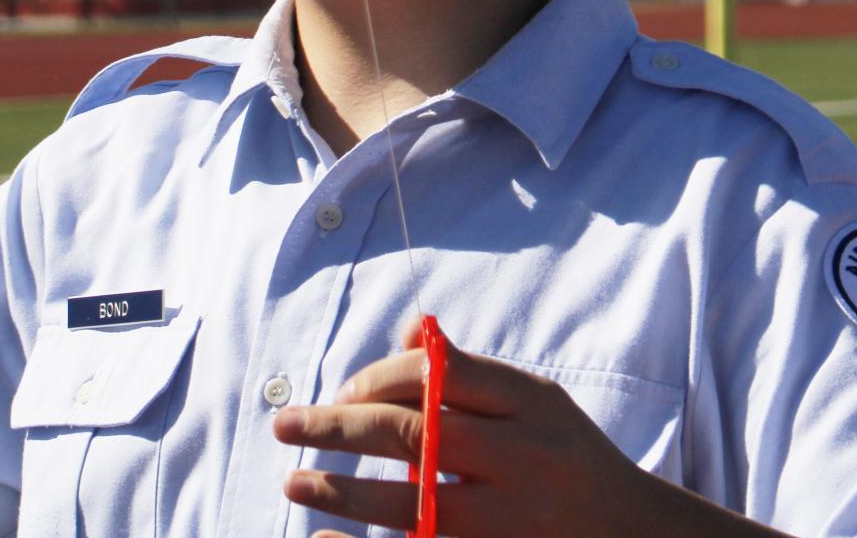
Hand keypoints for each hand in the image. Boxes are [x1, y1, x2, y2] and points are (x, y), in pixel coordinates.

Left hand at [273, 321, 780, 537]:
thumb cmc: (570, 460)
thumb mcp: (538, 404)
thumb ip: (474, 376)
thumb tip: (407, 338)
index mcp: (534, 404)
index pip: (441, 373)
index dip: (380, 378)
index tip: (344, 391)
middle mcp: (525, 458)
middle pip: (416, 431)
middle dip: (339, 426)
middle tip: (286, 424)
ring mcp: (514, 519)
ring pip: (411, 502)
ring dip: (341, 492)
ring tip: (294, 482)